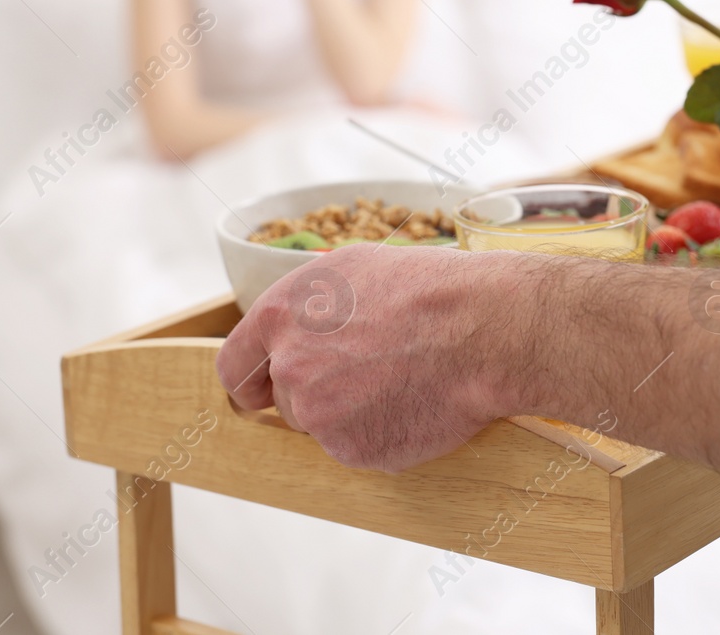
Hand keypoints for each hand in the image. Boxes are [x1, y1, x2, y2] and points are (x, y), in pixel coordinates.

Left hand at [215, 243, 524, 471]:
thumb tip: (297, 324)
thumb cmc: (429, 288)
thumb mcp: (354, 268)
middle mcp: (291, 368)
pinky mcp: (354, 451)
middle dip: (319, 392)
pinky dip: (384, 435)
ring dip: (352, 414)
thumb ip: (309, 304)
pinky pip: (360, 448)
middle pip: (286, 400)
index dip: (252, 381)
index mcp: (280, 317)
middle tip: (370, 372)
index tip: (264, 388)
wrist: (484, 329)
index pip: (234, 367)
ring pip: (325, 426)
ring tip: (403, 381)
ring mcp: (321, 416)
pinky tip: (416, 403)